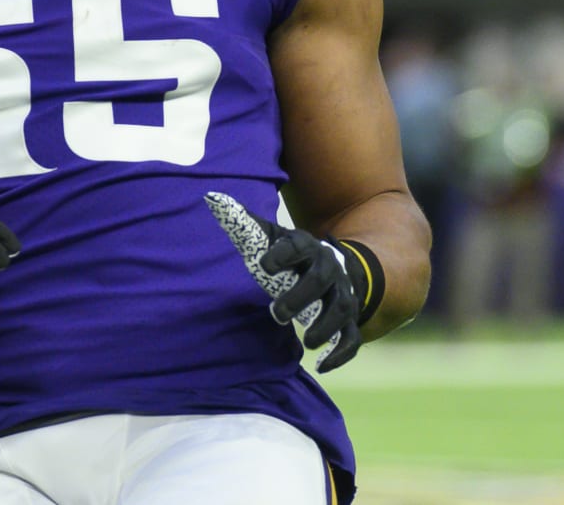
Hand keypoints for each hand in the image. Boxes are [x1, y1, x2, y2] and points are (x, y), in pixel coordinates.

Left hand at [205, 192, 361, 371]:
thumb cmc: (292, 255)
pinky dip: (340, 354)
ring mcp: (342, 295)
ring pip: (342, 310)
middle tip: (276, 313)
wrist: (337, 267)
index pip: (298, 246)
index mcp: (307, 247)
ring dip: (325, 327)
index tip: (262, 265)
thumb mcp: (271, 237)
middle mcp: (329, 269)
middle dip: (301, 296)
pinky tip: (321, 366)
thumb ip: (244, 223)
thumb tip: (211, 198)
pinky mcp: (349, 321)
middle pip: (321, 279)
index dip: (282, 254)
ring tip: (306, 342)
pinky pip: (352, 339)